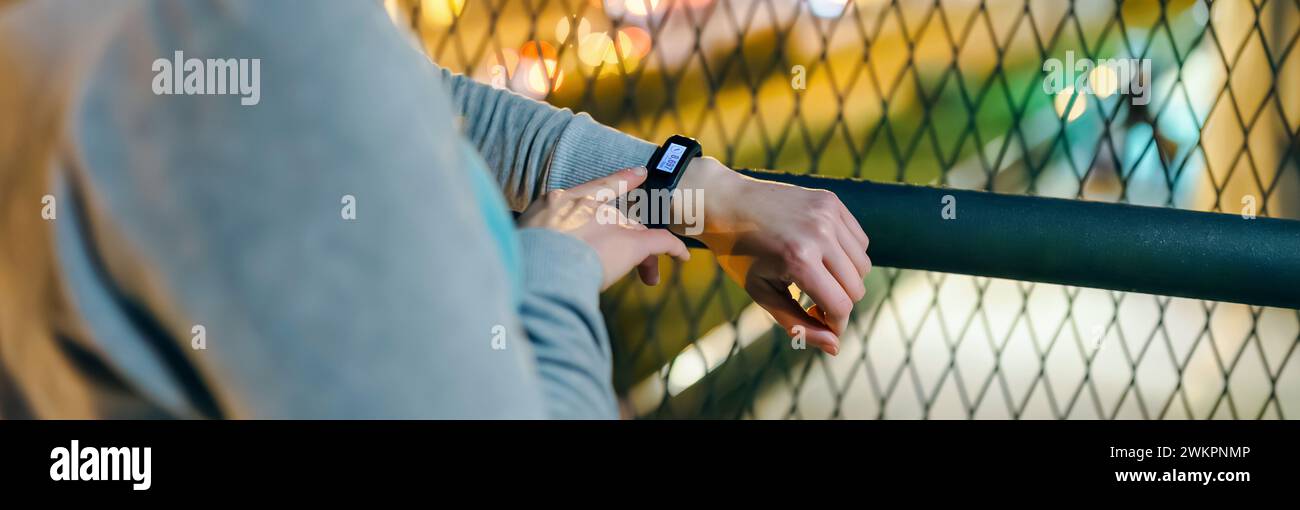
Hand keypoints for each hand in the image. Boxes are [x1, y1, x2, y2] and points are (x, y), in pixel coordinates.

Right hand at [518, 167, 689, 289]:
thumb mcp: (519, 240)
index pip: (595, 187)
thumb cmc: (525, 261)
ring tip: (654, 262)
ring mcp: (611, 221)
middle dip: (628, 225)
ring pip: (635, 229)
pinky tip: (682, 256)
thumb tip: (526, 247)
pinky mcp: (632, 242)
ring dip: (643, 245)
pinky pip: (661, 241)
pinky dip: (673, 248)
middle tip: (633, 240)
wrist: (540, 270)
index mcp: (560, 199)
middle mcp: (588, 204)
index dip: (620, 180)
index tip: (639, 173)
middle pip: (616, 212)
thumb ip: (531, 237)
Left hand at [673, 157, 870, 355]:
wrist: (726, 203)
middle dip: (839, 304)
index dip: (834, 325)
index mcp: (799, 259)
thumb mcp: (762, 294)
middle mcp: (819, 234)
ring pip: (863, 265)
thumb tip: (835, 347)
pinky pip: (860, 240)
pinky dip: (848, 255)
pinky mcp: (832, 201)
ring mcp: (828, 214)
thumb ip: (798, 324)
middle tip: (813, 301)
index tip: (818, 323)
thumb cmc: (739, 254)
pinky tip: (822, 256)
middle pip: (856, 288)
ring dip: (846, 280)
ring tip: (817, 278)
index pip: (841, 306)